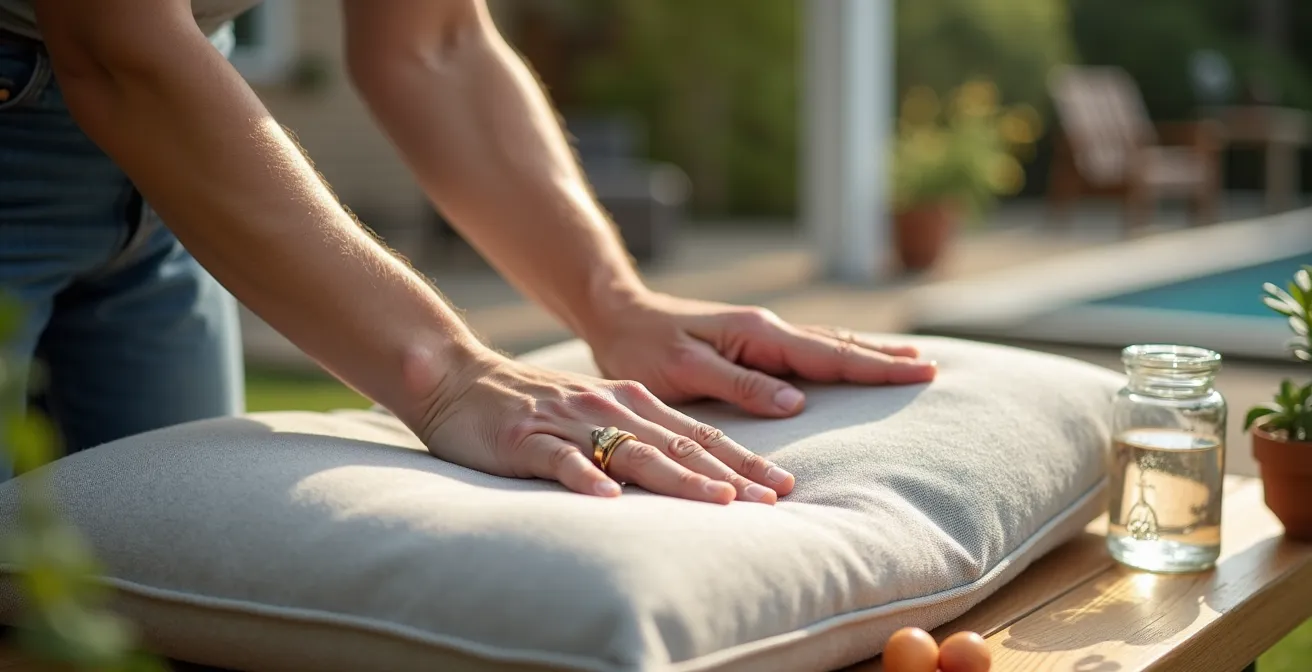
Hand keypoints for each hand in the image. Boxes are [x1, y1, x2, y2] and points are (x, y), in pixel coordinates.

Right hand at [412, 348, 794, 503]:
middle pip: (680, 445)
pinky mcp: (527, 439)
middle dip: (730, 474)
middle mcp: (610, 407)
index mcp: (632, 403)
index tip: (783, 487)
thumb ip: (638, 437)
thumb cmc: (531, 406)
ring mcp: (569, 422)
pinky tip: (607, 498)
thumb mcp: (595, 412)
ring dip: (679, 478)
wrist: (455, 377)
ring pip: (634, 451)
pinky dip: (586, 477)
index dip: (743, 461)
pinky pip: (562, 460)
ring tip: (718, 501)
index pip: (699, 435)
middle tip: (772, 501)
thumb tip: (696, 470)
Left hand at [585, 293, 936, 416]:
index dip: (875, 367)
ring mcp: (761, 334)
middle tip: (933, 369)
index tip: (920, 372)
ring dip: (869, 354)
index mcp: (758, 335)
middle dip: (886, 359)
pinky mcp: (752, 343)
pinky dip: (839, 354)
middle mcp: (766, 330)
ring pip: (827, 345)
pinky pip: (808, 350)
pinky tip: (852, 360)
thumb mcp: (685, 370)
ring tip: (910, 361)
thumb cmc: (642, 348)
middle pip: (838, 346)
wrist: (616, 315)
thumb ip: (740, 385)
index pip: (829, 356)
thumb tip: (797, 402)